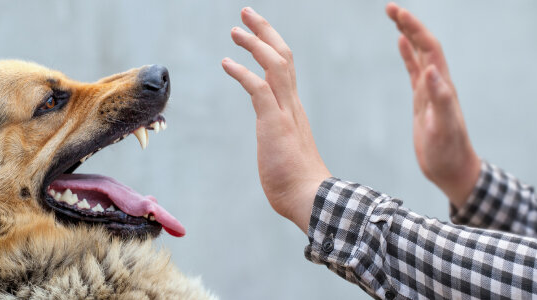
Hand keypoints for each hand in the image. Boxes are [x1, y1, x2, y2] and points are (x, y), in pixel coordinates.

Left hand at [222, 7, 330, 231]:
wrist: (310, 198)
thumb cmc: (297, 183)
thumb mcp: (284, 152)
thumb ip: (279, 140)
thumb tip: (274, 145)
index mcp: (293, 109)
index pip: (285, 68)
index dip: (271, 46)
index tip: (257, 33)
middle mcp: (292, 104)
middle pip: (283, 56)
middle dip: (265, 31)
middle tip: (247, 14)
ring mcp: (285, 112)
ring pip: (274, 64)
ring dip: (255, 43)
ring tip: (235, 30)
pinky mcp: (274, 123)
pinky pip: (258, 88)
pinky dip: (242, 72)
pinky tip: (226, 62)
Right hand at [386, 3, 480, 208]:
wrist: (452, 169)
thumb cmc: (448, 152)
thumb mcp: (443, 127)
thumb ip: (440, 98)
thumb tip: (431, 69)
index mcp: (442, 85)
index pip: (429, 48)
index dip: (414, 28)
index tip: (397, 13)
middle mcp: (438, 83)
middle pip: (424, 45)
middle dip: (408, 24)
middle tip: (389, 7)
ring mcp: (430, 90)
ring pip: (419, 54)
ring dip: (408, 34)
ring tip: (394, 17)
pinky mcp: (422, 100)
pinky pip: (414, 70)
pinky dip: (407, 54)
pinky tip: (400, 44)